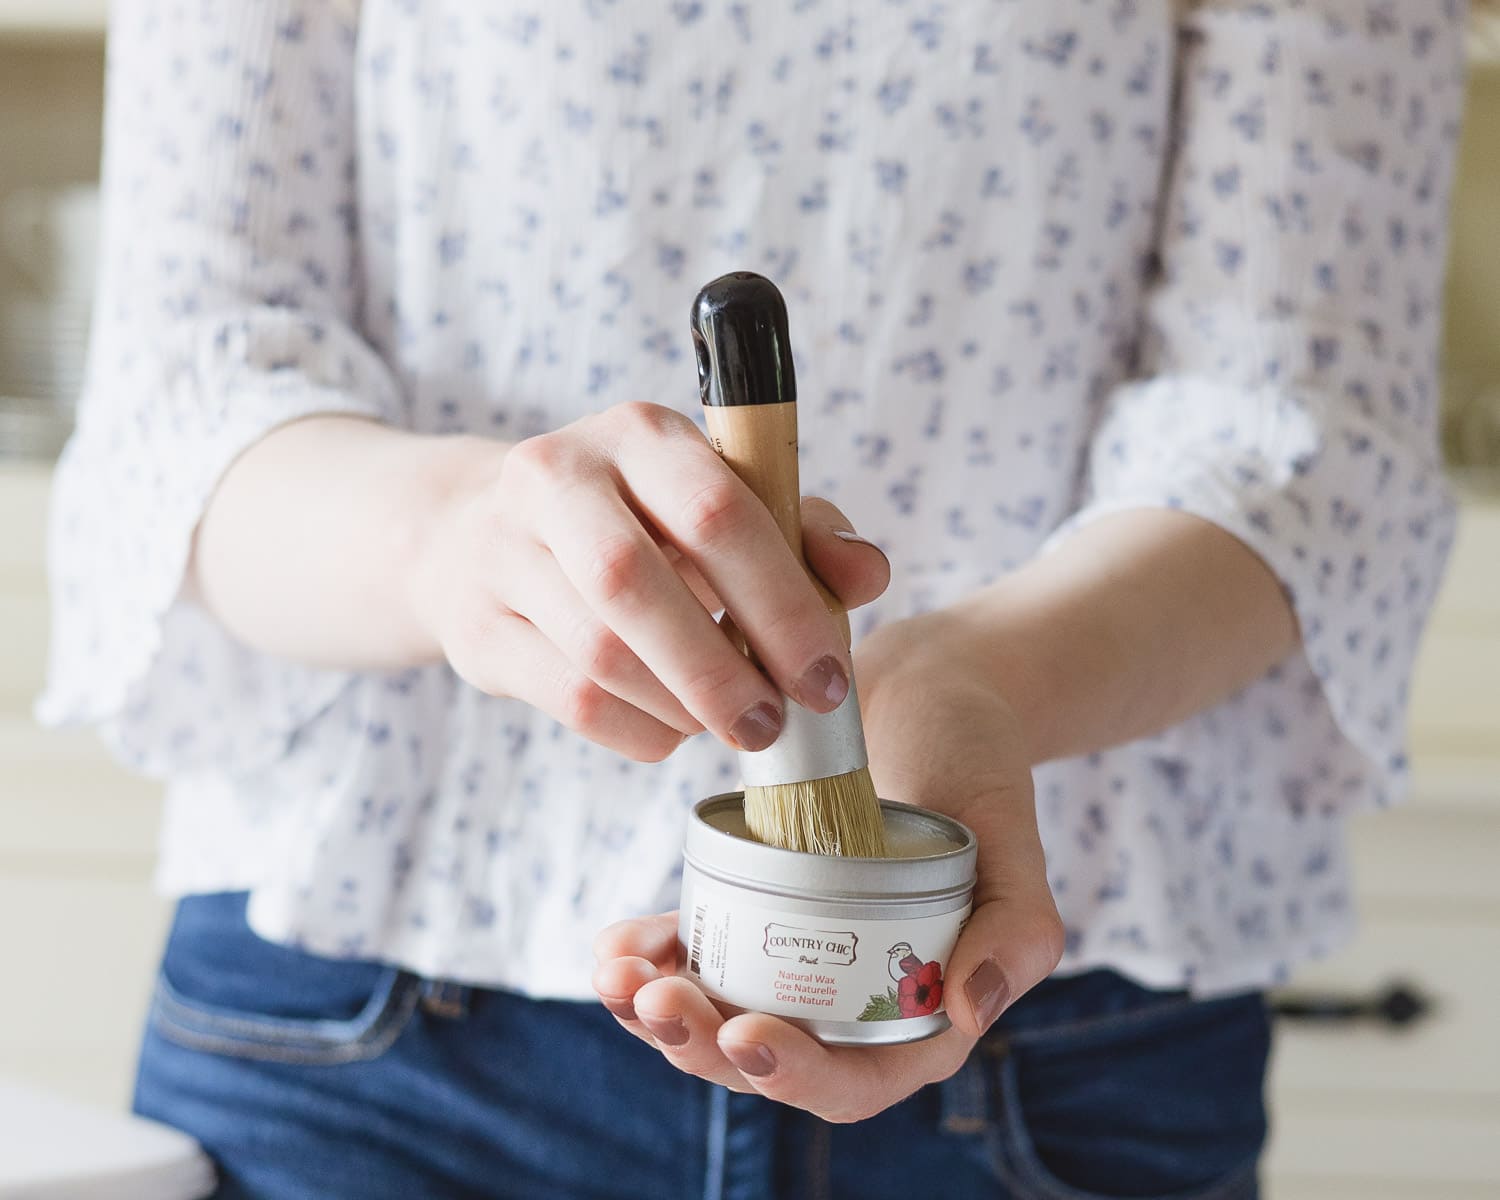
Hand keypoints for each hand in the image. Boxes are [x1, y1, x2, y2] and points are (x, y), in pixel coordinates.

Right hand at [408, 403, 888, 761]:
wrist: (479, 534)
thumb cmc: (636, 522)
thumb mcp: (719, 501)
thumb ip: (802, 531)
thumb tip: (867, 576)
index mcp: (639, 433)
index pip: (715, 512)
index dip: (781, 604)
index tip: (826, 675)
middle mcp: (558, 476)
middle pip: (635, 585)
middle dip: (720, 672)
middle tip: (773, 724)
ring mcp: (502, 550)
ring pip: (599, 654)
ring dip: (682, 706)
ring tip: (727, 722)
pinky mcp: (476, 628)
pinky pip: (568, 700)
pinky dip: (638, 731)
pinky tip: (672, 728)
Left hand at [592, 610, 1062, 1120]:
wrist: (927, 692)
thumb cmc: (978, 760)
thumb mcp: (1011, 830)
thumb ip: (1018, 927)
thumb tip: (970, 1013)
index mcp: (920, 1011)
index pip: (854, 1080)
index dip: (796, 1073)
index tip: (746, 1031)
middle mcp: (848, 1001)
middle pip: (765, 1059)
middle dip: (700, 1043)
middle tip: (657, 1000)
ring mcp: (791, 959)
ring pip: (714, 1016)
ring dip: (656, 1012)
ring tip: (616, 977)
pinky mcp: (749, 911)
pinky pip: (691, 956)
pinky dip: (646, 958)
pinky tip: (612, 944)